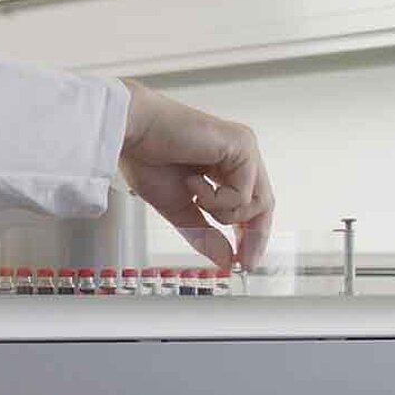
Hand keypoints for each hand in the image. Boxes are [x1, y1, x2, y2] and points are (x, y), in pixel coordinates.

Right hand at [119, 80, 273, 269]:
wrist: (132, 132)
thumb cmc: (146, 157)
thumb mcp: (179, 208)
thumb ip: (204, 234)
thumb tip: (225, 260)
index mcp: (225, 164)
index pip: (251, 205)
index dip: (250, 236)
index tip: (243, 262)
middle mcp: (240, 154)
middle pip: (263, 205)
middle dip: (252, 236)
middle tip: (241, 261)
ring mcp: (244, 148)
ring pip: (257, 203)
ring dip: (222, 211)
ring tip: (193, 194)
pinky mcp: (242, 144)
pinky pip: (244, 193)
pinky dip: (216, 198)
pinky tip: (192, 181)